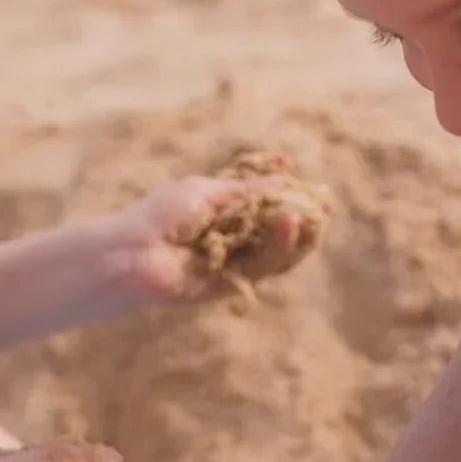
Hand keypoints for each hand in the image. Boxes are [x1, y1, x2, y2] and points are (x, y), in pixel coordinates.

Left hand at [99, 173, 306, 304]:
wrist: (131, 253)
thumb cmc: (159, 216)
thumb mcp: (207, 192)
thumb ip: (248, 190)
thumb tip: (285, 178)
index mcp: (224, 212)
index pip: (267, 203)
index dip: (289, 194)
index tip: (312, 183)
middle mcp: (233, 237)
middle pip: (278, 229)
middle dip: (304, 216)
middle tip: (327, 205)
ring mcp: (234, 261)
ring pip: (276, 250)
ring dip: (297, 232)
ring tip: (314, 214)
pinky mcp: (233, 282)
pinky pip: (262, 265)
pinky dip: (278, 245)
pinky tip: (292, 225)